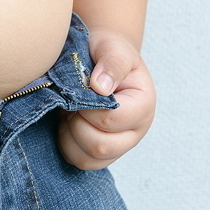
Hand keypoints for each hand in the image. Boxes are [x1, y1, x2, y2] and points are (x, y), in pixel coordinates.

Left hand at [58, 28, 154, 169]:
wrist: (100, 60)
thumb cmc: (107, 52)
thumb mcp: (112, 48)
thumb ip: (111, 63)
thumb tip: (100, 87)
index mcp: (142, 105)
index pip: (111, 119)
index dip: (87, 106)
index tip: (78, 88)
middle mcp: (136, 131)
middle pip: (101, 146)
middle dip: (77, 123)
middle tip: (71, 101)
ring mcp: (120, 145)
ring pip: (88, 158)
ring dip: (70, 135)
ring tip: (70, 111)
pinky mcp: (103, 154)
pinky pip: (80, 161)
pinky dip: (67, 144)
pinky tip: (67, 123)